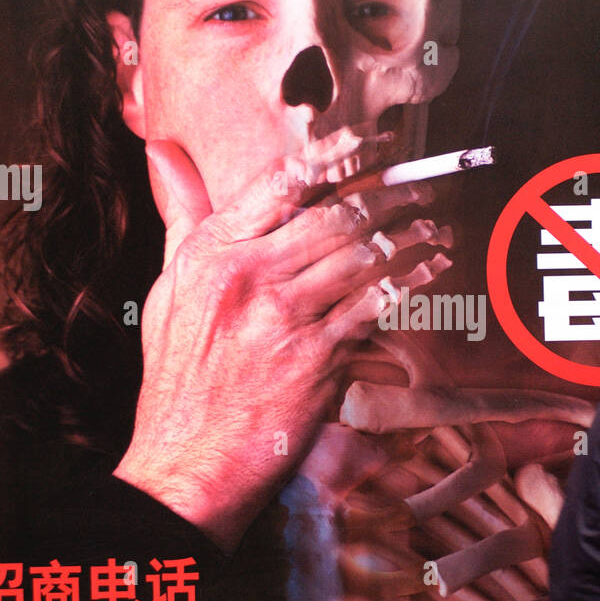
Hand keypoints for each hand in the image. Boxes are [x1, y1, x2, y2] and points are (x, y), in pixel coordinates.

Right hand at [114, 132, 451, 552]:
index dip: (336, 152)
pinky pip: (376, 305)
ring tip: (434, 222)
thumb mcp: (168, 287)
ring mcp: (285, 315)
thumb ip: (182, 216)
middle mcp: (249, 274)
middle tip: (420, 184)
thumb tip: (164, 151)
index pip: (283, 181)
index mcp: (213, 251)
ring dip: (409, 234)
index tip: (373, 140)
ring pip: (363, 255)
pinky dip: (412, 281)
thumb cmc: (179, 376)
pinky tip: (434, 269)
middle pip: (336, 213)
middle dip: (389, 194)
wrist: (188, 460)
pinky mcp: (318, 356)